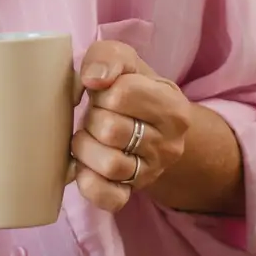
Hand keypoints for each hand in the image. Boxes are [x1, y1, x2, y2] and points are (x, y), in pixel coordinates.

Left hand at [70, 39, 190, 214]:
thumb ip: (108, 57)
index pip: (121, 94)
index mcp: (172, 107)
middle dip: (92, 118)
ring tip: (87, 137)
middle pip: (111, 130)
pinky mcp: (132, 192)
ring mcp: (151, 172)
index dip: (101, 91)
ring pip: (109, 166)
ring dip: (85, 148)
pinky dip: (90, 184)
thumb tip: (94, 78)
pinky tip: (83, 167)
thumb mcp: (125, 62)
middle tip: (95, 115)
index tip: (104, 93)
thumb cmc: (131, 89)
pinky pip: (110, 198)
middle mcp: (169, 144)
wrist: (151, 125)